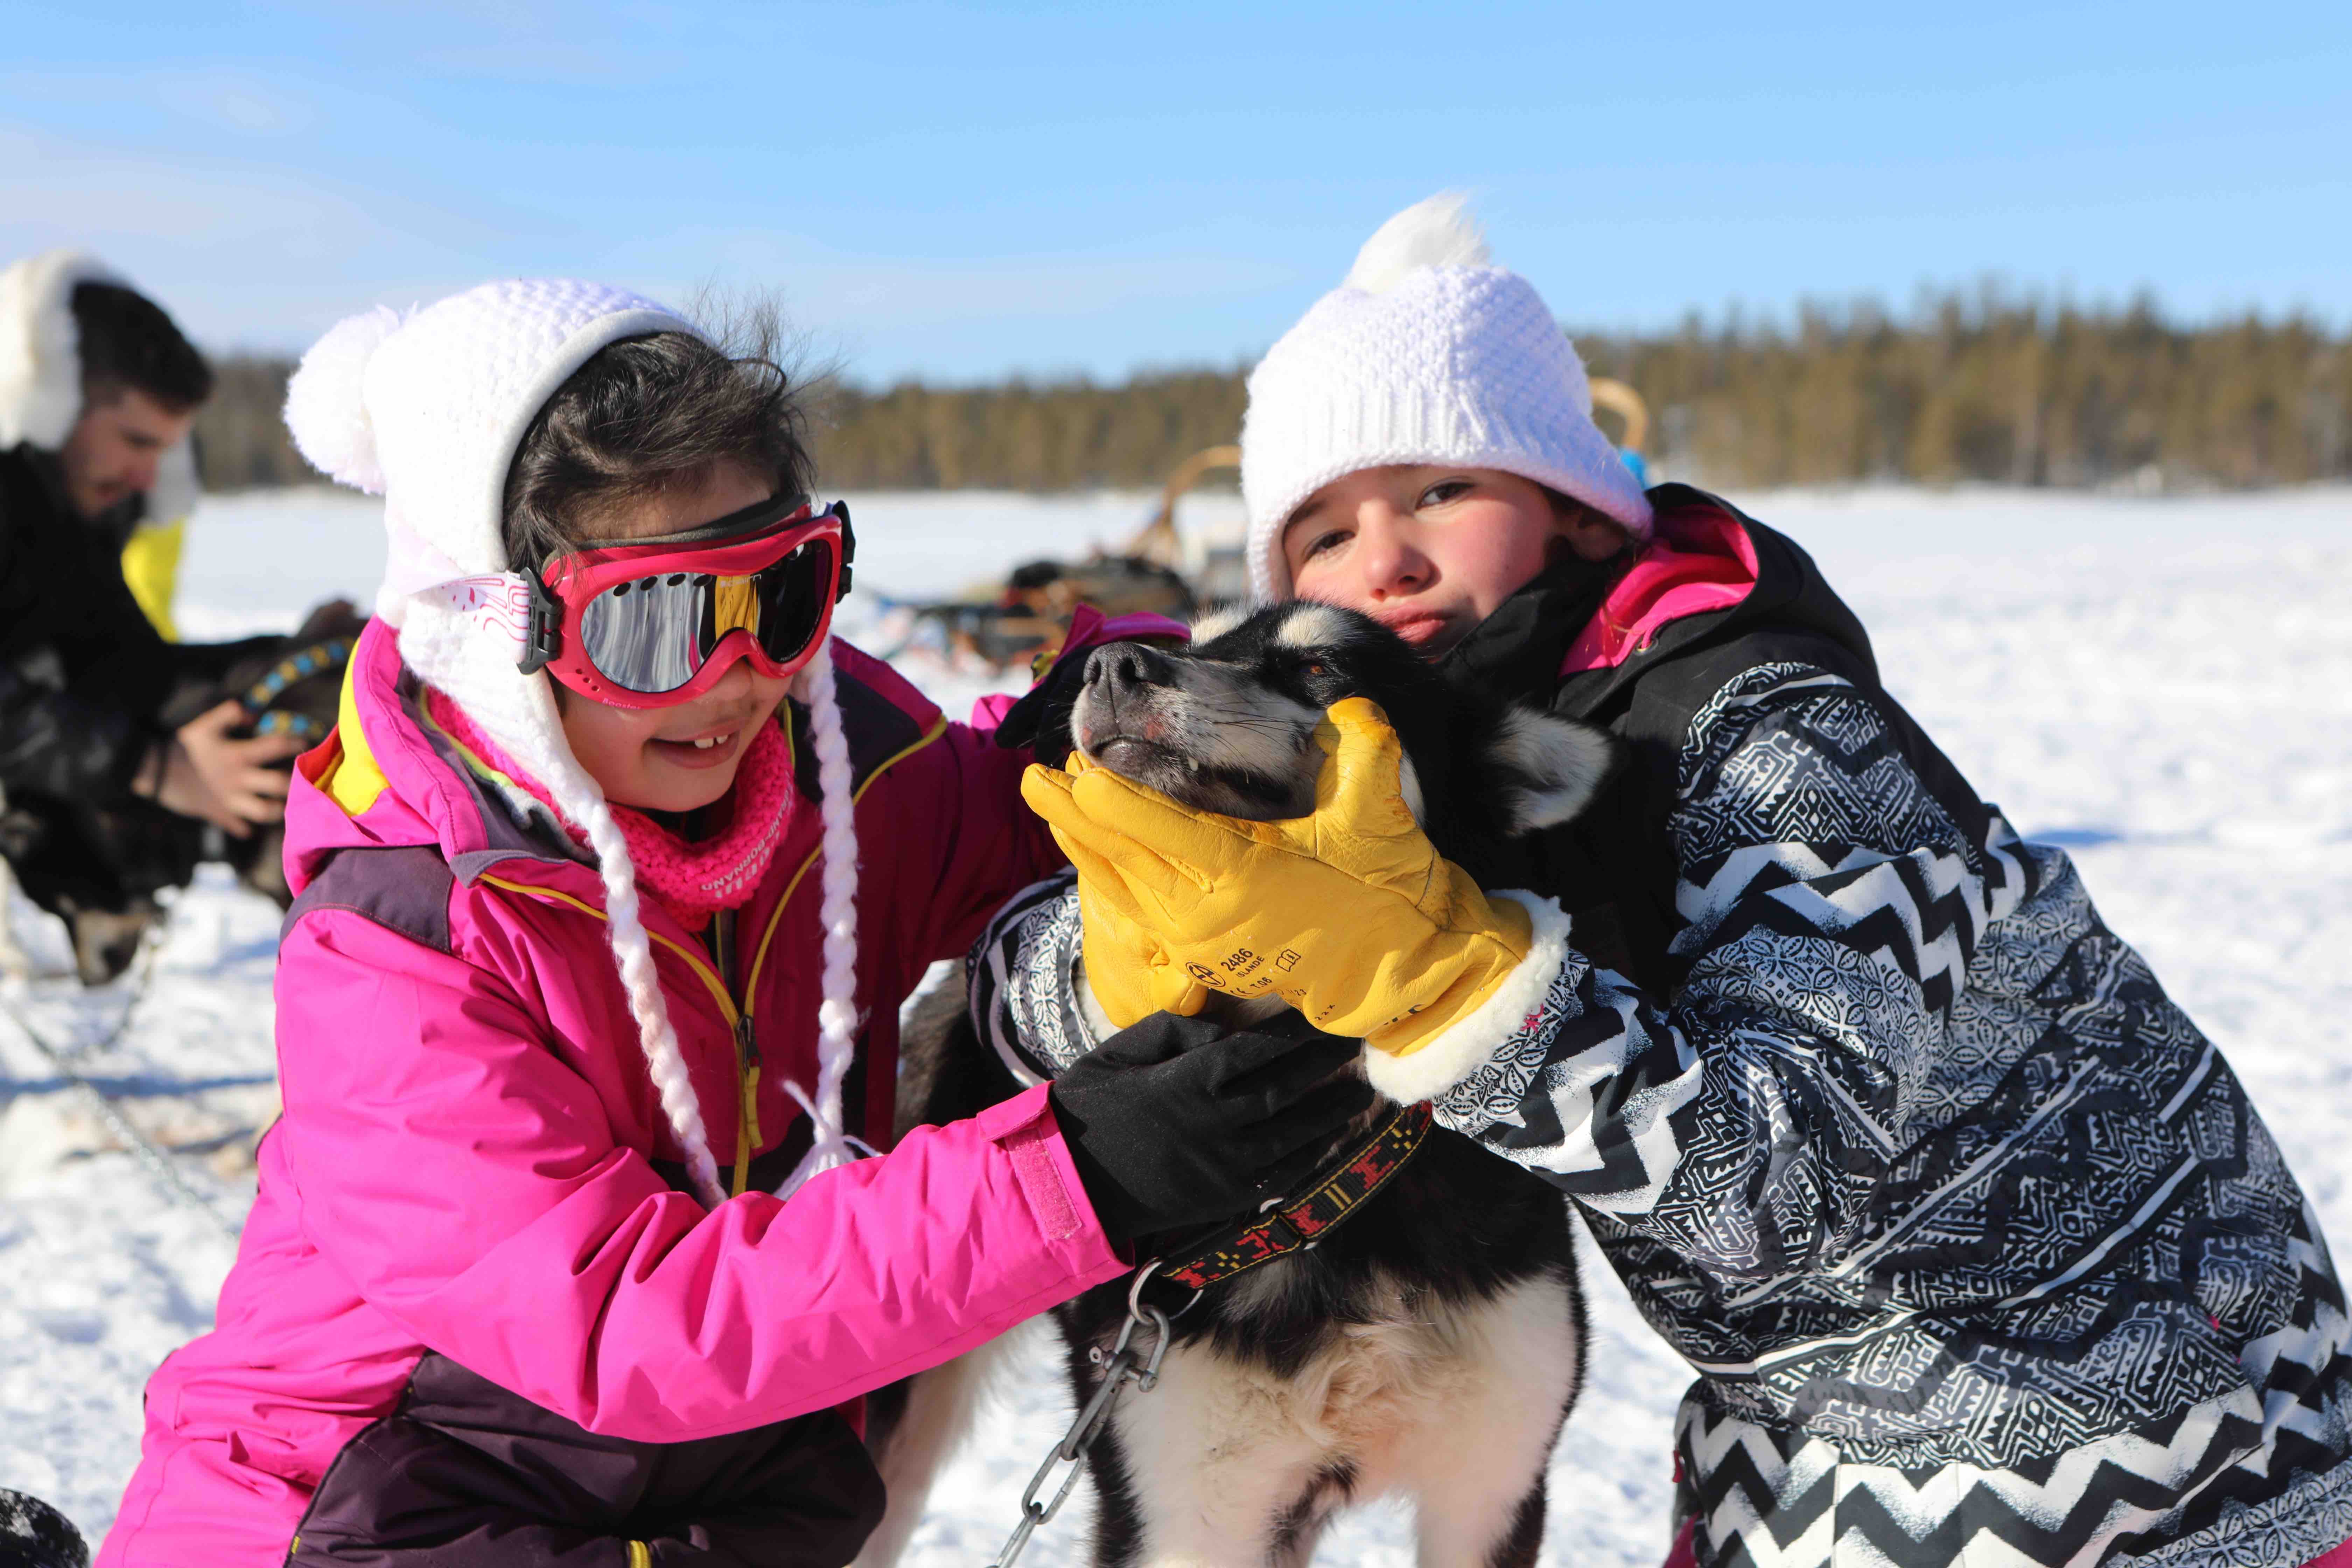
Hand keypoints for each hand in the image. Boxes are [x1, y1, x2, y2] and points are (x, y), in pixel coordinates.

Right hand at [137, 700, 305, 836]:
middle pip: (280, 784)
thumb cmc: (183, 746)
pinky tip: (253, 823)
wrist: (156, 771)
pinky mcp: (220, 814)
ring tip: (286, 801)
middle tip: (306, 777)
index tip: (305, 741)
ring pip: (266, 811)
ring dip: (279, 808)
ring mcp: (231, 801)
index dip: (295, 742)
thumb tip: (252, 715)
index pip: (277, 746)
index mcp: (238, 756)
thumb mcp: (203, 725)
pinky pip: (241, 826)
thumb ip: (228, 714)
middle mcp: (239, 780)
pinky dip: (248, 826)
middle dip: (297, 781)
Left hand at [1021, 697, 1535, 1054]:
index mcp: (1241, 873)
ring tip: (1051, 804)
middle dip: (1074, 815)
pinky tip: (1092, 858)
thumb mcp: (1379, 818)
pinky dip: (1108, 881)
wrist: (1401, 973)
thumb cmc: (1388, 891)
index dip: (1110, 799)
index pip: (1157, 830)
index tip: (1073, 769)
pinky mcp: (1205, 960)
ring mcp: (1201, 942)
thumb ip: (1367, 752)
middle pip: (1121, 858)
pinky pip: (1138, 914)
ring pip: (1122, 887)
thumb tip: (1355, 705)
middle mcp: (1207, 913)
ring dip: (1084, 846)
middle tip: (1034, 777)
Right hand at [1048, 1012, 1371, 1245]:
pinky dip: (1313, 1156)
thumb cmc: (1091, 1105)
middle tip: (1357, 1046)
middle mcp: (1213, 1122)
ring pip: (1293, 1134)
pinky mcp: (1225, 1197)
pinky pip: (1282, 1176)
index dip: (1297, 1033)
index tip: (1326, 1018)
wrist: (1070, 1181)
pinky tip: (1332, 1138)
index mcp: (1186, 1081)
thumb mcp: (1119, 1051)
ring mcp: (1223, 1164)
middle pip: (1285, 1088)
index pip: (1258, 1050)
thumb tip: (1225, 1030)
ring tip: (1360, 1092)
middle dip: (1324, 1066)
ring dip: (1332, 1112)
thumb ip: (1173, 1030)